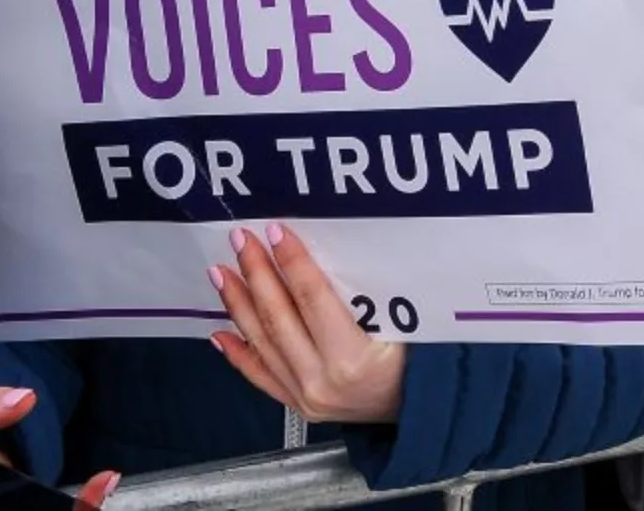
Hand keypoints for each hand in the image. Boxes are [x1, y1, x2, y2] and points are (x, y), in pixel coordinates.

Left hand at [210, 225, 404, 424]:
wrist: (421, 411)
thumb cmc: (422, 364)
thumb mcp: (407, 325)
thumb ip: (371, 295)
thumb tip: (333, 252)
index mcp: (352, 359)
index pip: (312, 299)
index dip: (292, 262)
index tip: (276, 232)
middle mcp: (321, 381)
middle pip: (279, 317)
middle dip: (257, 274)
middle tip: (240, 240)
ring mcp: (304, 396)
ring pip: (263, 343)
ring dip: (239, 305)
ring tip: (221, 274)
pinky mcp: (297, 405)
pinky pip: (260, 376)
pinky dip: (238, 353)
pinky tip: (221, 332)